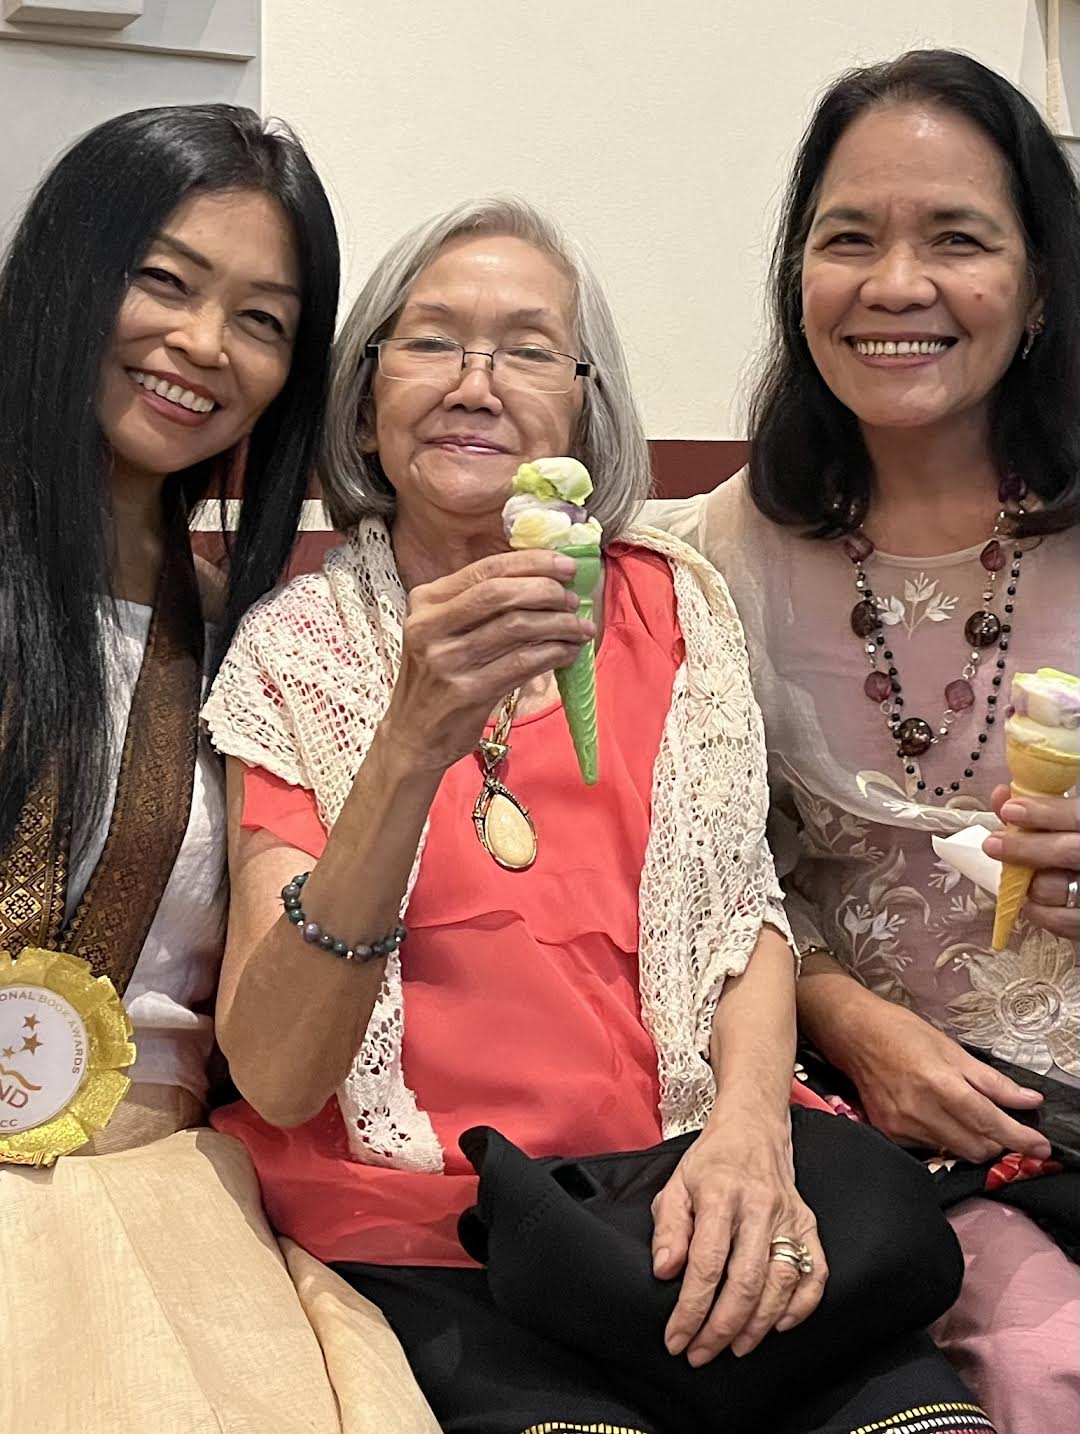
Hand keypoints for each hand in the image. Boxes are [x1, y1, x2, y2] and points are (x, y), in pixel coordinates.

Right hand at [384, 549, 591, 772]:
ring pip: (516, 627)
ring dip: (558, 624)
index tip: (566, 566)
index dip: (531, 563)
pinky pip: (522, 663)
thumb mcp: (442, 631)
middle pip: (501, 594)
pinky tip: (568, 652)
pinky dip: (553, 653)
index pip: (485, 569)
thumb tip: (543, 580)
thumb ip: (477, 605)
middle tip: (572, 600)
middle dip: (546, 591)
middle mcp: (431, 626)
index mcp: (426, 601)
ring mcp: (448, 660)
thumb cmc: (437, 678)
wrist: (414, 735)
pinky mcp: (468, 692)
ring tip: (580, 628)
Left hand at [651, 1113, 826, 1365]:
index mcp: (719, 1194)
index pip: (707, 1264)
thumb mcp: (676, 1185)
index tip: (676, 1339)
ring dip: (759, 1324)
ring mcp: (788, 1216)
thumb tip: (666, 1271)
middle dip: (722, 1327)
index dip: (691, 1309)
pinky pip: (816, 1272)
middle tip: (701, 1354)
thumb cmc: (710, 1162)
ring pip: (781, 1282)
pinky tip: (779, 1325)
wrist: (754, 1128)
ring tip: (735, 1347)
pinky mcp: (809, 1224)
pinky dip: (802, 1305)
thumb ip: (669, 1229)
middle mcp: (758, 1207)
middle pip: (746, 1281)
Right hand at [833, 989, 1050, 1163]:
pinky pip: (931, 1149)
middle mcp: (920, 1110)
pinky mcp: (890, 1133)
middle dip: (997, 1141)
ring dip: (972, 1141)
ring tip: (968, 1118)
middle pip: (977, 1147)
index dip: (1020, 1138)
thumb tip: (1029, 1100)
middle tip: (1004, 1128)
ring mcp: (902, 1126)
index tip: (1040, 1146)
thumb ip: (993, 1081)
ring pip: (955, 1152)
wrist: (854, 1034)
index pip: (990, 1122)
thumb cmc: (901, 1033)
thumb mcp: (952, 1049)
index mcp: (940, 1084)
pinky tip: (939, 1118)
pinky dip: (944, 1139)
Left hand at [983, 784, 1079, 941]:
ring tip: (1020, 877)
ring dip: (1029, 881)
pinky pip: (1060, 921)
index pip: (1077, 817)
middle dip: (1025, 847)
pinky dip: (1038, 910)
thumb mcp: (1069, 822)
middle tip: (993, 844)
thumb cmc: (1073, 843)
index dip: (1043, 813)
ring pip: (1057, 888)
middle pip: (1069, 852)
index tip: (1010, 810)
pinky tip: (1030, 900)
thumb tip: (1002, 798)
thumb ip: (1040, 810)